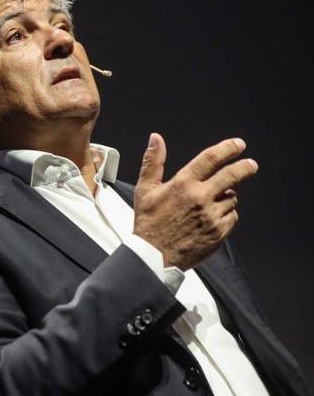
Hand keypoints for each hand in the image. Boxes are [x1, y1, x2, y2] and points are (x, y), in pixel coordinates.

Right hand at [133, 133, 257, 270]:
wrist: (153, 257)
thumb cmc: (148, 224)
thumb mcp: (145, 190)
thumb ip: (153, 162)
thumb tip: (156, 139)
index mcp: (182, 184)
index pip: (211, 158)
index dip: (228, 148)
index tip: (237, 145)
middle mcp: (200, 197)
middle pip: (232, 175)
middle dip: (245, 167)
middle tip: (250, 165)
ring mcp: (211, 215)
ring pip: (232, 198)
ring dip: (226, 196)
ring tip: (212, 203)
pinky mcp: (218, 232)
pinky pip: (232, 217)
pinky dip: (226, 215)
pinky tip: (212, 218)